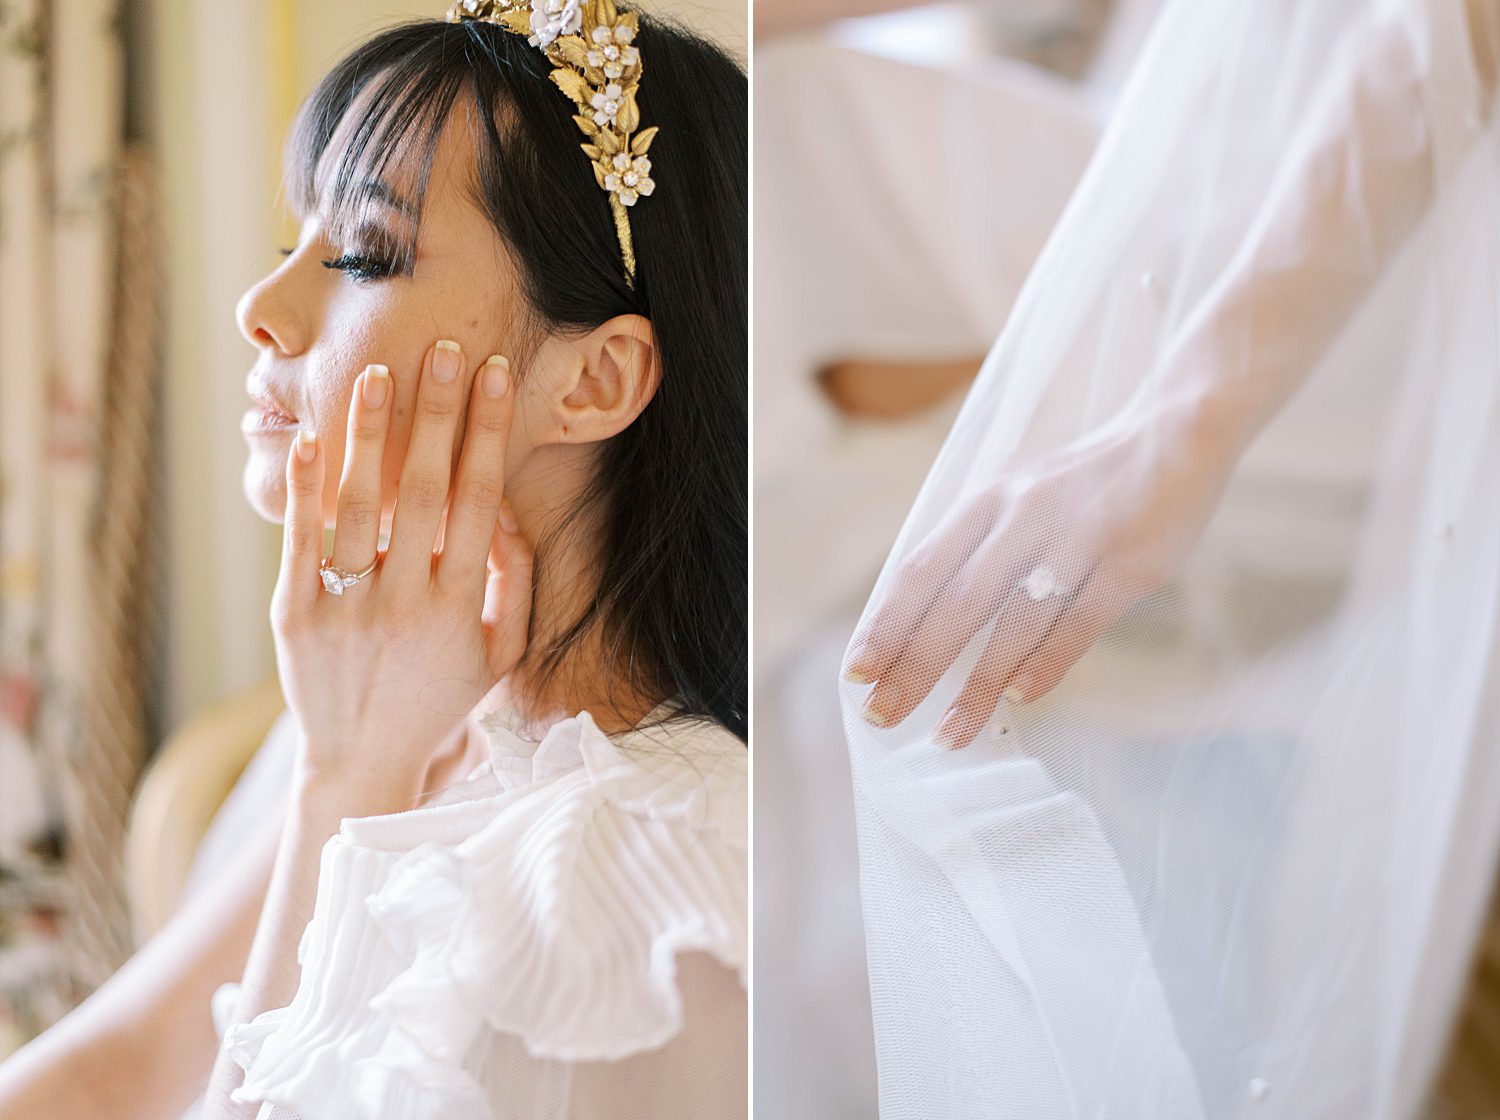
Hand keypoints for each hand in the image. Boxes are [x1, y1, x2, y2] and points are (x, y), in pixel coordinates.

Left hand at [270, 341, 532, 791]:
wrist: (362, 761)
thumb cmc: (441, 698)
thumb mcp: (501, 652)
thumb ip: (515, 583)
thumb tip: (508, 508)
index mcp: (461, 607)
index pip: (479, 500)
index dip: (488, 433)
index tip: (496, 377)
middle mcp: (405, 603)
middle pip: (424, 489)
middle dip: (436, 414)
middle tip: (442, 351)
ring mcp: (346, 607)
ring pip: (359, 503)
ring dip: (369, 434)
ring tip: (375, 375)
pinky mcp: (295, 614)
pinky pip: (300, 538)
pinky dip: (304, 485)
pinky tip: (312, 436)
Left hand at [843, 407, 1233, 748]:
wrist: (1175, 435)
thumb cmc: (1080, 486)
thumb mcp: (1013, 499)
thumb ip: (972, 550)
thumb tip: (918, 623)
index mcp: (984, 502)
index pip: (920, 571)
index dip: (886, 624)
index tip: (857, 672)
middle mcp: (1022, 516)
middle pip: (956, 602)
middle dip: (915, 664)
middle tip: (884, 714)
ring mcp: (1077, 538)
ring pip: (1014, 623)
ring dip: (978, 684)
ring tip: (949, 733)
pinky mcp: (1129, 562)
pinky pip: (1078, 622)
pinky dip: (1046, 662)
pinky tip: (1020, 698)